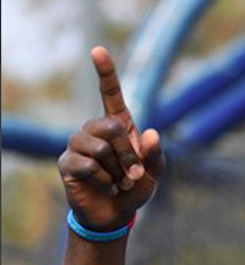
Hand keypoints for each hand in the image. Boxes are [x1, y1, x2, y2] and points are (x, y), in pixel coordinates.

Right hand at [57, 46, 165, 231]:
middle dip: (128, 155)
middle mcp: (95, 130)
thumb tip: (151, 133)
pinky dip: (104, 180)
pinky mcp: (68, 162)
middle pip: (111, 127)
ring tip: (119, 182)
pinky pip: (88, 165)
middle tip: (134, 175)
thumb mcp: (154, 173)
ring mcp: (79, 145)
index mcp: (119, 126)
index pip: (110, 94)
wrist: (115, 214)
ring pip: (99, 147)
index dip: (105, 72)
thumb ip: (155, 155)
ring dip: (116, 170)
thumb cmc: (134, 188)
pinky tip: (106, 187)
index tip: (98, 50)